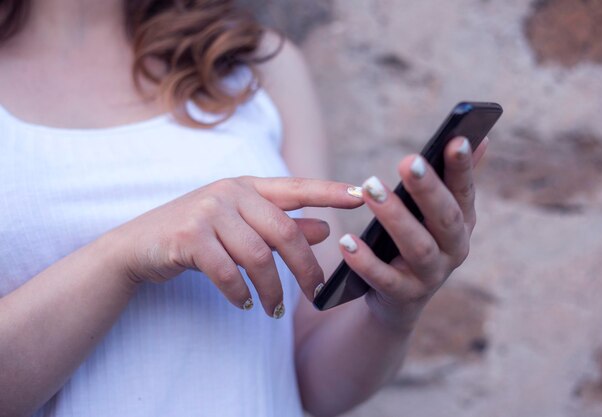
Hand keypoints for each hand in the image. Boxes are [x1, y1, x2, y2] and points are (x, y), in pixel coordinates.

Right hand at [111, 176, 362, 317]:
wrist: (138, 246)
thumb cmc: (196, 235)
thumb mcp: (240, 227)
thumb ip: (282, 226)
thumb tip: (325, 231)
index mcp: (246, 186)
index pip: (297, 187)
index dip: (330, 191)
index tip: (362, 196)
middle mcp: (229, 192)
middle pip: (284, 232)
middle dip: (305, 268)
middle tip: (315, 294)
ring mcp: (207, 212)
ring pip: (258, 256)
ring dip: (271, 290)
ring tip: (274, 310)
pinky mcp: (188, 237)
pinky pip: (227, 272)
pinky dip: (240, 293)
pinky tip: (244, 303)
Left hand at [337, 137, 487, 329]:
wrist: (399, 297)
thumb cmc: (417, 239)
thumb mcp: (436, 213)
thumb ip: (453, 178)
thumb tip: (479, 138)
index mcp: (462, 222)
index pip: (464, 191)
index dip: (462, 168)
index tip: (456, 139)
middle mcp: (454, 249)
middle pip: (445, 218)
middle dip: (428, 190)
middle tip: (407, 161)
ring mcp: (430, 275)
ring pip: (418, 247)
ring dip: (395, 218)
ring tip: (370, 190)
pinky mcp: (404, 295)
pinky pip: (384, 279)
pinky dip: (365, 262)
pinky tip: (347, 241)